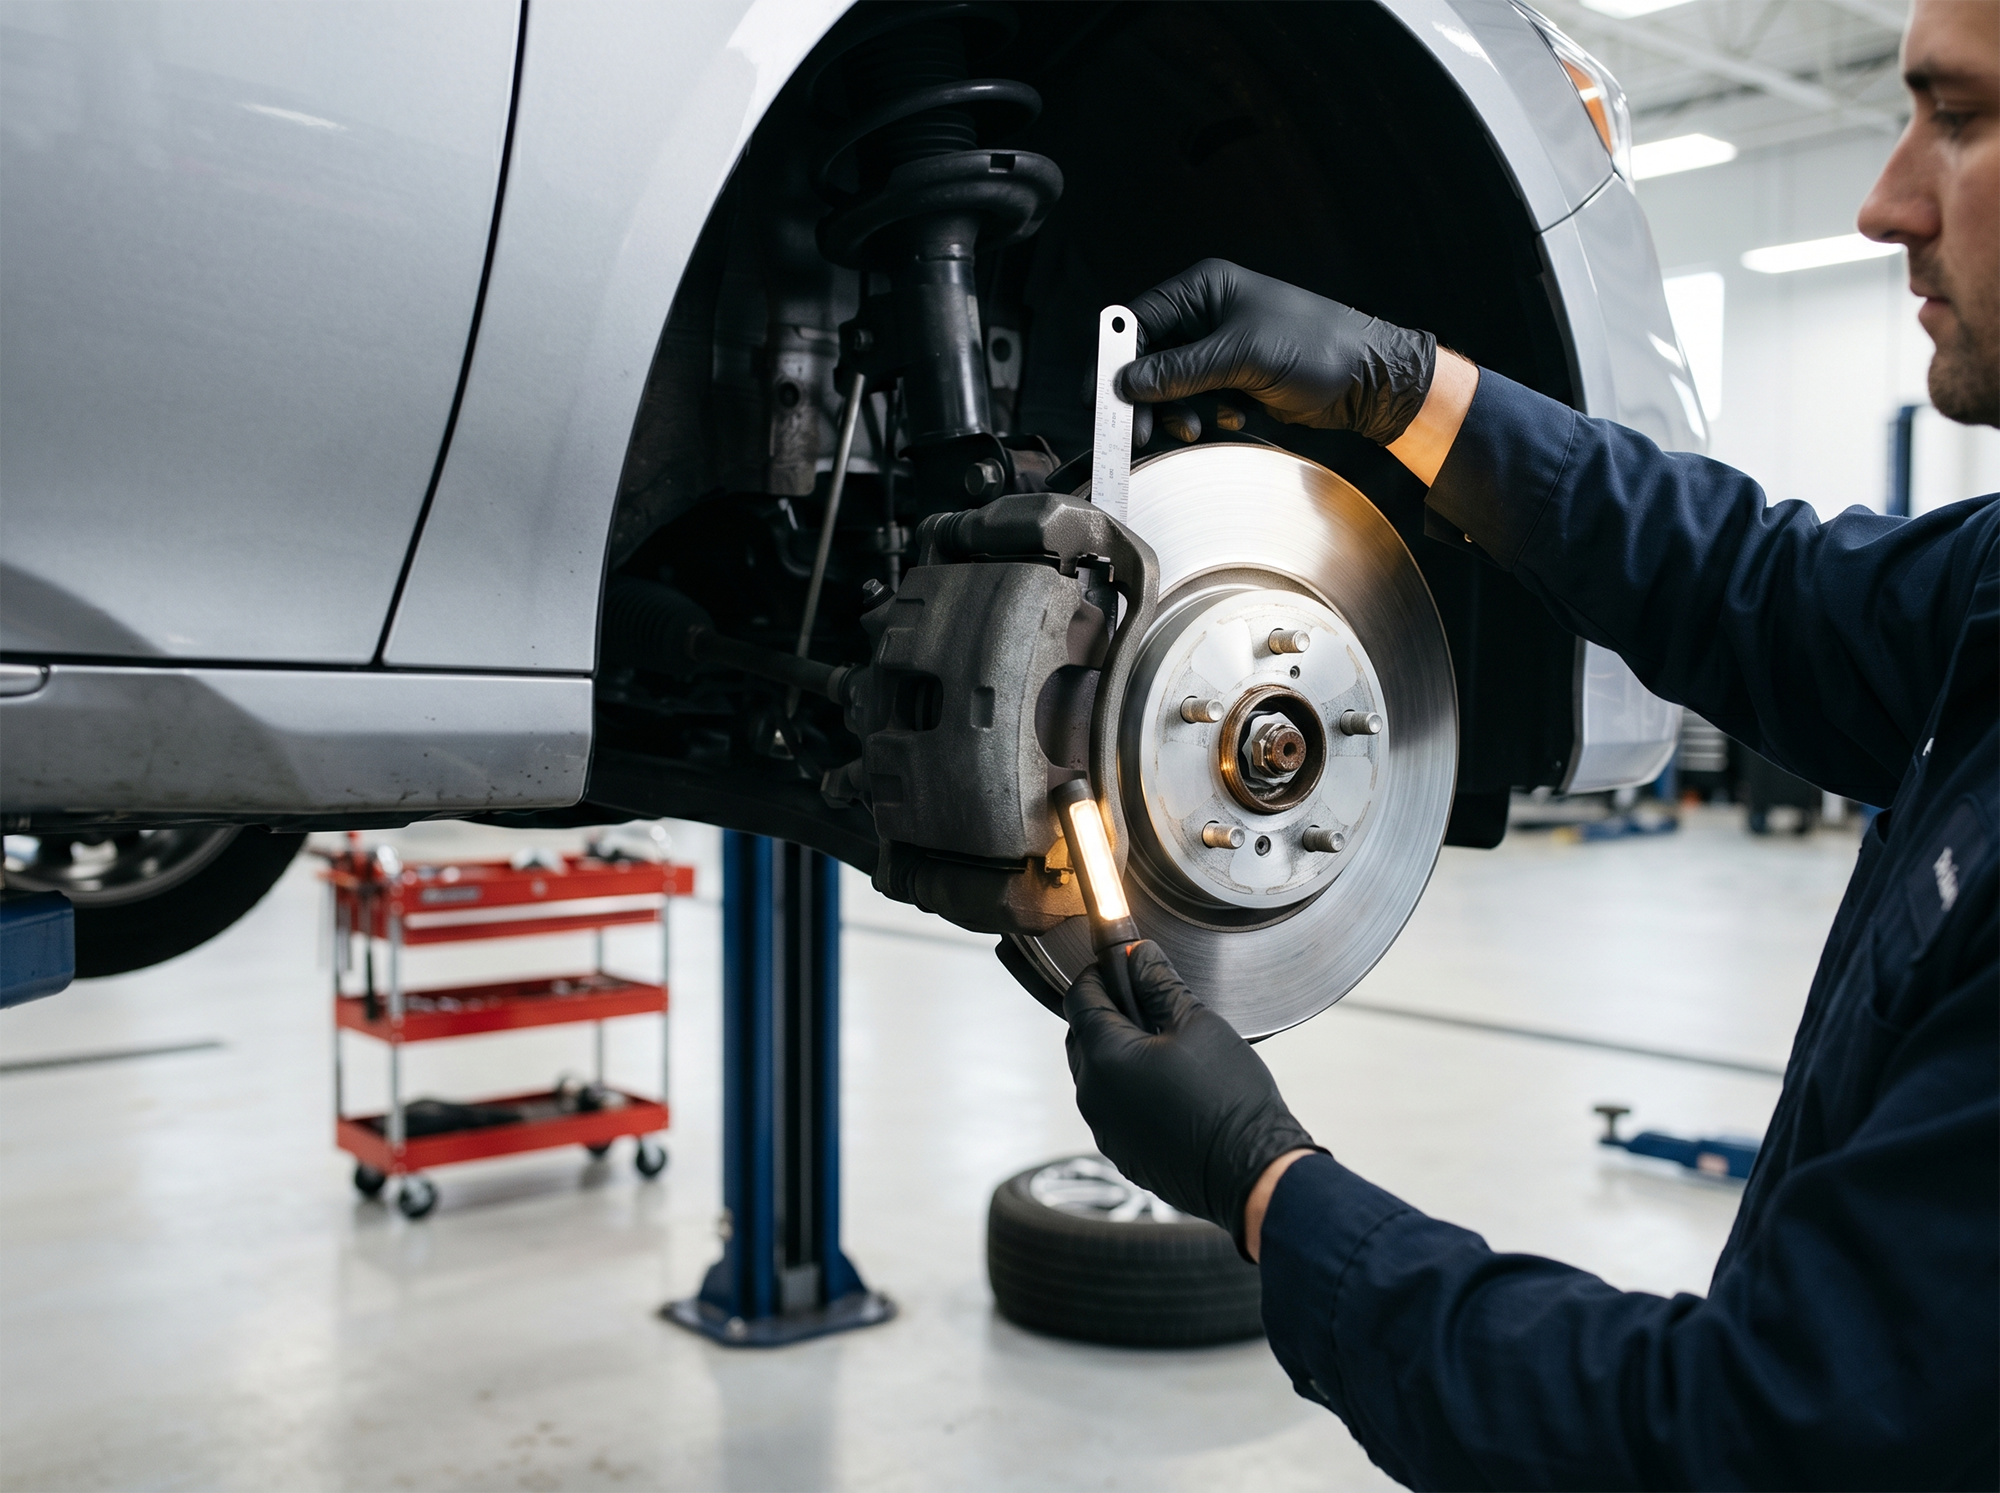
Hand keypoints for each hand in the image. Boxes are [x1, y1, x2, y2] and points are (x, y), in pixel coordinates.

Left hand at [1064, 940, 1320, 1257]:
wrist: (1251, 1171)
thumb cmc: (1229, 1099)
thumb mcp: (1197, 1024)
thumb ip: (1159, 983)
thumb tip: (1138, 955)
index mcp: (1106, 1056)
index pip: (1080, 997)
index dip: (1100, 974)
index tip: (1122, 965)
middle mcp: (1093, 1094)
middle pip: (1082, 1035)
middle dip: (1108, 1012)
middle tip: (1149, 1004)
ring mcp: (1103, 1127)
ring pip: (1095, 1072)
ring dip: (1117, 1052)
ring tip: (1165, 1048)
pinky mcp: (1120, 1151)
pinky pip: (1111, 1107)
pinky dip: (1127, 1089)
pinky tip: (1168, 1087)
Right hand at [1118, 259, 1437, 444]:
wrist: (1368, 379)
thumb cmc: (1318, 347)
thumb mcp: (1241, 355)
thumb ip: (1179, 371)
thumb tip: (1127, 381)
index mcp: (1203, 290)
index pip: (1138, 322)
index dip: (1116, 360)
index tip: (1105, 396)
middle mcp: (1206, 315)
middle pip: (1149, 360)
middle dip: (1147, 397)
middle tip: (1142, 430)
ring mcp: (1220, 349)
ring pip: (1171, 388)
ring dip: (1178, 412)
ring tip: (1198, 426)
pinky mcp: (1234, 380)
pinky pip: (1198, 403)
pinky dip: (1208, 416)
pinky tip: (1236, 415)